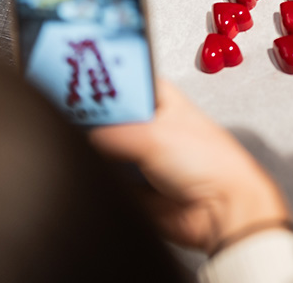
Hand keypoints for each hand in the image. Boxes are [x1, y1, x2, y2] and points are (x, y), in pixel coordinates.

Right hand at [89, 80, 290, 253]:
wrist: (220, 212)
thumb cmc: (211, 163)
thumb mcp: (155, 136)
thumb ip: (113, 131)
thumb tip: (82, 131)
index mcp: (159, 99)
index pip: (122, 80)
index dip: (99, 81)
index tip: (72, 83)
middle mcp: (149, 124)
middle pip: (105, 115)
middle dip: (90, 120)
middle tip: (71, 120)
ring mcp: (139, 155)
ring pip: (102, 148)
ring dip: (93, 152)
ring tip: (83, 148)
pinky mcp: (133, 184)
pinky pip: (104, 177)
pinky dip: (98, 177)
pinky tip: (94, 174)